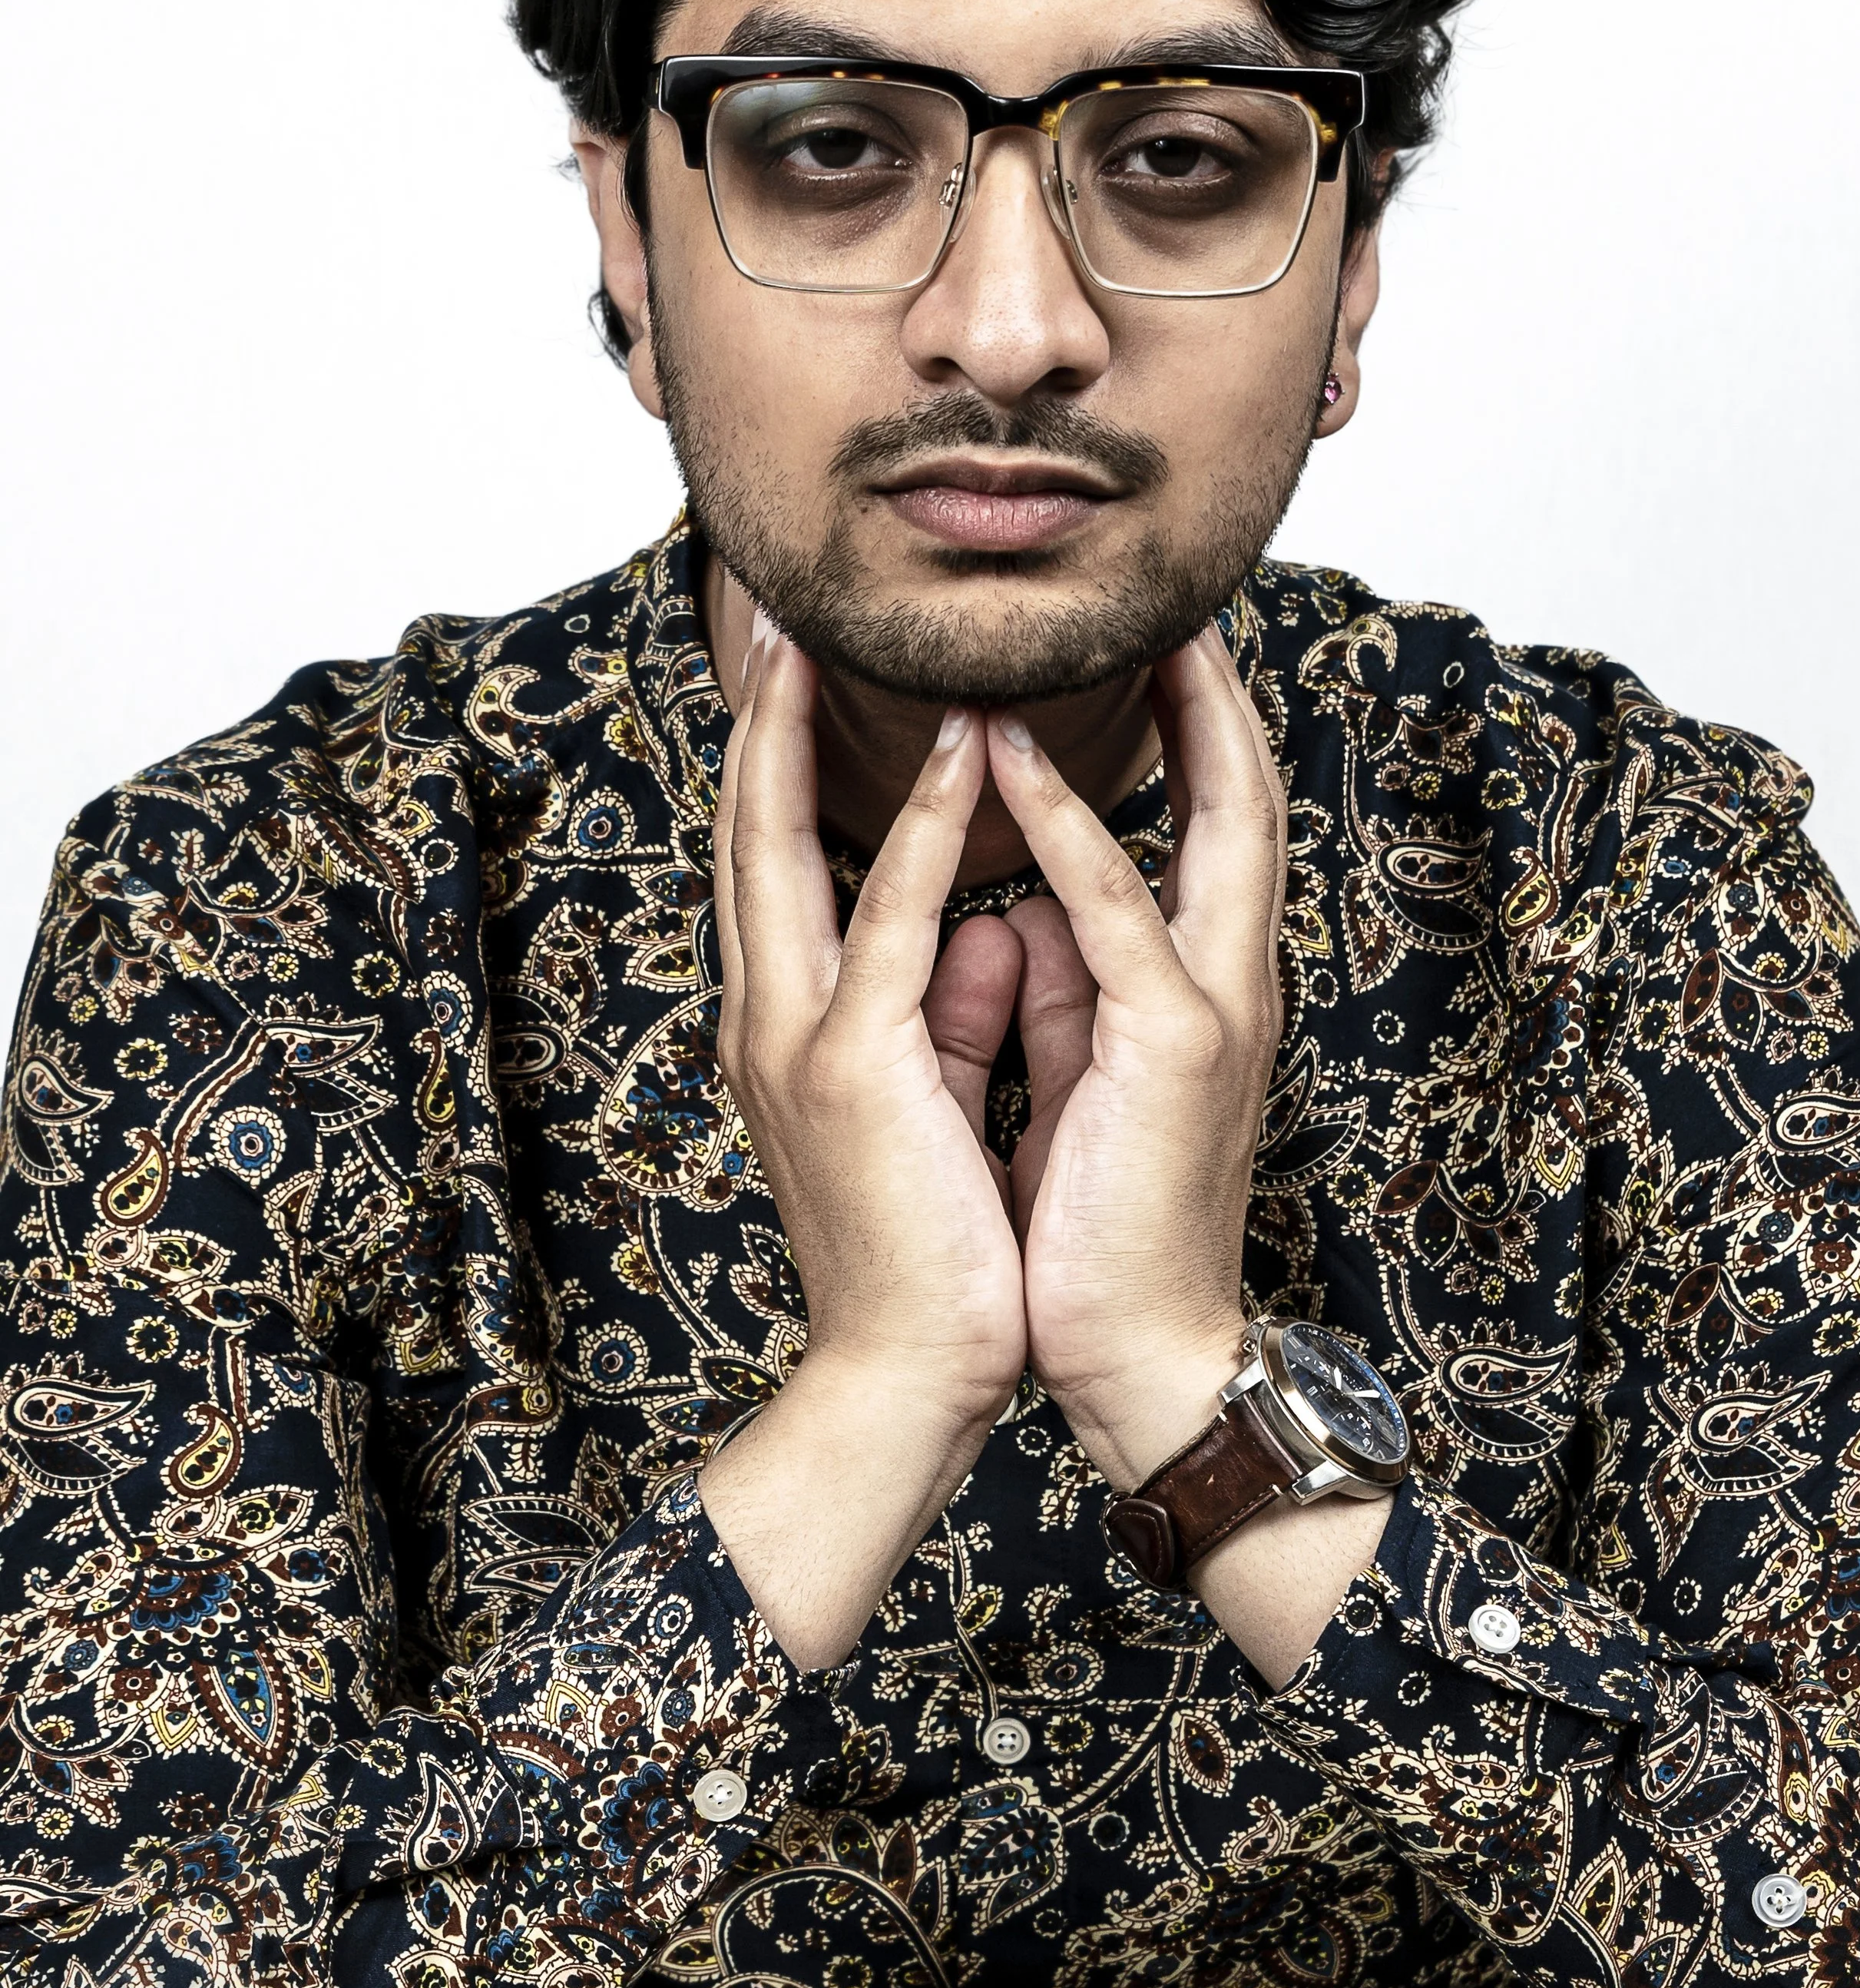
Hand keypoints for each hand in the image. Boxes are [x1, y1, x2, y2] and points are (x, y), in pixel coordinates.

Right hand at [697, 626, 1026, 1666]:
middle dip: (753, 719)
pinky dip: (912, 830)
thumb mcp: (935, 1097)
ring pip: (775, 852)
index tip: (792, 670)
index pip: (770, 862)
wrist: (908, 1374)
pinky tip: (950, 755)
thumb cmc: (937, 1244)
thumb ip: (951, 1004)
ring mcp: (796, 1038)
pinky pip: (887, 922)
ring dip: (796, 736)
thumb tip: (989, 928)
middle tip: (770, 613)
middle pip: (741, 833)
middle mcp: (771, 1014)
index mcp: (791, 1022)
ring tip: (815, 637)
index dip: (773, 761)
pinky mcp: (851, 1069)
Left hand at [986, 623, 1287, 1492]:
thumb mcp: (1081, 1072)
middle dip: (1214, 683)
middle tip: (1169, 585)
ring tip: (1119, 618)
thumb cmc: (1096, 1223)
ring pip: (1217, 821)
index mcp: (1200, 984)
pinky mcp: (1176, 1049)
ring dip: (1169, 711)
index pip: (1216, 819)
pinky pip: (1115, 912)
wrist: (1134, 1355)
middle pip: (1250, 790)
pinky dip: (1068, 825)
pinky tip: (1008, 753)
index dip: (1196, 722)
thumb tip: (1020, 910)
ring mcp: (1214, 1007)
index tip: (1152, 637)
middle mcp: (1227, 978)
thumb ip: (1064, 981)